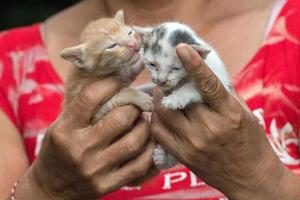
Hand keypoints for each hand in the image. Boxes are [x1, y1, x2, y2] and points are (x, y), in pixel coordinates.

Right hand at [16, 77, 154, 199]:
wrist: (51, 188)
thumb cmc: (58, 151)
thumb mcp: (61, 126)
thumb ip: (83, 109)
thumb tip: (115, 84)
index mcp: (65, 130)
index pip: (91, 98)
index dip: (112, 83)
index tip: (123, 77)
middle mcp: (80, 149)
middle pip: (120, 119)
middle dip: (134, 107)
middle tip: (137, 105)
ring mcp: (95, 169)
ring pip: (133, 142)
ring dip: (145, 127)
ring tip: (143, 122)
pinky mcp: (107, 185)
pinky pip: (139, 166)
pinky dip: (149, 151)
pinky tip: (149, 142)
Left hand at [151, 44, 297, 199]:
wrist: (250, 177)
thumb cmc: (250, 141)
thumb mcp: (244, 112)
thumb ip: (223, 92)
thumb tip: (204, 70)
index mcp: (228, 114)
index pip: (208, 84)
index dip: (193, 64)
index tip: (181, 48)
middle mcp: (209, 128)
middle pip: (177, 97)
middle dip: (168, 82)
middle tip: (166, 76)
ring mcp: (192, 143)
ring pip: (162, 112)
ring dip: (158, 98)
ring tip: (162, 92)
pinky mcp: (182, 155)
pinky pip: (158, 131)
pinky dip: (156, 118)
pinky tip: (161, 113)